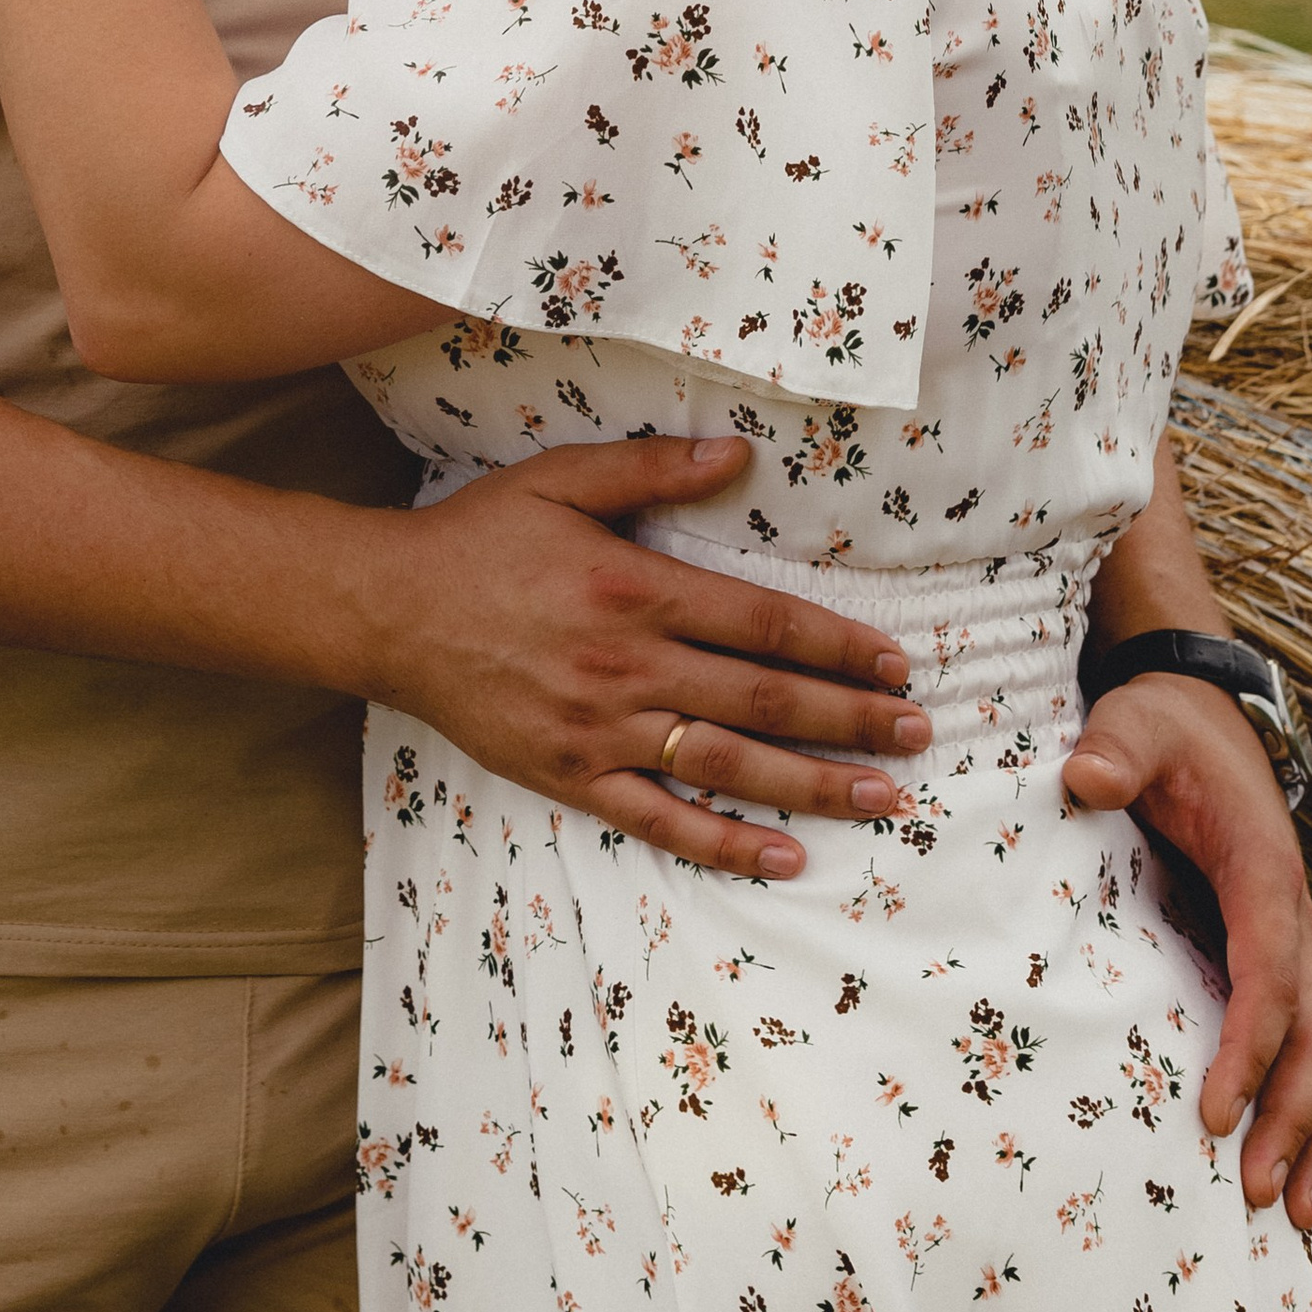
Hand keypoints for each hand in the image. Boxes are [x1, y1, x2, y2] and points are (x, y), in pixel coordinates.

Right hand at [358, 435, 932, 881]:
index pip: (764, 623)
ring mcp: (605, 729)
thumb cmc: (479, 538)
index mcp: (636, 586)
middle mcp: (631, 664)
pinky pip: (662, 818)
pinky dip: (726, 841)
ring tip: (885, 796)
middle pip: (766, 697)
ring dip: (816, 783)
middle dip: (853, 718)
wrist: (391, 610)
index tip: (895, 662)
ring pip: (730, 762)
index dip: (839, 645)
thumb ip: (652, 467)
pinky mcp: (575, 776)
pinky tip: (784, 857)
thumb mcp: (560, 479)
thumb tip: (738, 454)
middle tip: (920, 734)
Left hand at [1064, 673, 1311, 1221]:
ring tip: (1303, 1211)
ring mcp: (1296, 941)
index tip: (1217, 1115)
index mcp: (1264, 869)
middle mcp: (1295, 916)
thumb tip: (1084, 779)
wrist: (1205, 710)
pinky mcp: (1283, 956)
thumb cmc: (1165, 726)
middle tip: (1262, 1194)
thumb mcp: (1136, 722)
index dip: (1249, 1046)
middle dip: (1294, 1117)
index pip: (1268, 971)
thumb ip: (1113, 748)